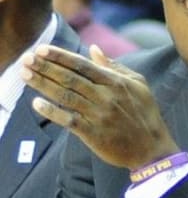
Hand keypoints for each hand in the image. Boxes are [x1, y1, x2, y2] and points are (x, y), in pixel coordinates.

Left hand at [21, 44, 179, 169]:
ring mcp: (98, 115)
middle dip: (46, 67)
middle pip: (70, 79)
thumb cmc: (146, 114)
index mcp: (116, 83)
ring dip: (42, 84)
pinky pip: (67, 120)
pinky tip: (36, 103)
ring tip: (25, 74)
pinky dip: (51, 111)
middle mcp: (106, 97)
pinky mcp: (92, 133)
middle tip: (26, 59)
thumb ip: (115, 67)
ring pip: (65, 96)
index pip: (83, 66)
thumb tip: (93, 50)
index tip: (42, 49)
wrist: (151, 148)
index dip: (61, 57)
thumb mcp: (138, 85)